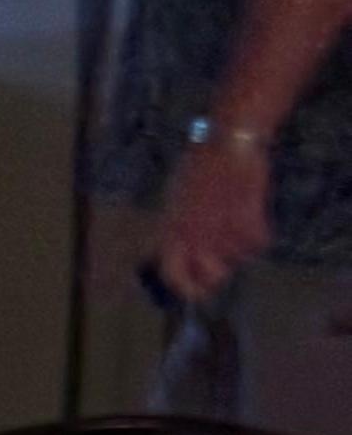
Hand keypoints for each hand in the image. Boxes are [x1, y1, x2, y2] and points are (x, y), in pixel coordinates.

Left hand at [160, 127, 273, 304]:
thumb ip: (177, 227)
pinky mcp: (246, 221)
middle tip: (226, 260)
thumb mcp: (175, 198)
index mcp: (172, 229)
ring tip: (237, 216)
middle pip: (211, 277)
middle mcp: (193, 236)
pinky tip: (254, 214)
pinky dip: (261, 232)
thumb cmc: (200, 165)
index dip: (186, 289)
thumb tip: (179, 252)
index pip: (172, 274)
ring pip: (239, 257)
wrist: (226, 141)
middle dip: (220, 273)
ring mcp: (220, 230)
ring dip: (242, 243)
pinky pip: (259, 243)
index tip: (199, 293)